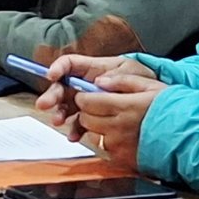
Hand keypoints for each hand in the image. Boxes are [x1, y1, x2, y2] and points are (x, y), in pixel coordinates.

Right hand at [36, 55, 155, 136]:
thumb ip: (118, 74)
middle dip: (51, 96)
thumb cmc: (142, 80)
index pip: (69, 63)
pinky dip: (74, 130)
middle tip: (45, 104)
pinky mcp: (90, 117)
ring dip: (59, 114)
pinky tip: (74, 135)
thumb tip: (100, 81)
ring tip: (58, 121)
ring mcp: (85, 102)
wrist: (154, 101)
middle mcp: (84, 85)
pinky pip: (78, 123)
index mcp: (92, 69)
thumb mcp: (133, 71)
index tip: (51, 75)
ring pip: (65, 106)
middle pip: (61, 87)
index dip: (58, 67)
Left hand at [75, 73, 167, 167]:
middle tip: (103, 108)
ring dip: (96, 128)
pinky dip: (106, 142)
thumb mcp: (152, 86)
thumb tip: (99, 81)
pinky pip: (102, 149)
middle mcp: (119, 127)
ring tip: (115, 123)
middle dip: (89, 111)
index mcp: (125, 106)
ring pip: (91, 134)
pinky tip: (122, 137)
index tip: (90, 95)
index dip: (85, 96)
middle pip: (85, 118)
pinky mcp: (122, 160)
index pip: (86, 101)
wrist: (193, 139)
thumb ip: (123, 80)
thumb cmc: (176, 111)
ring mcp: (119, 145)